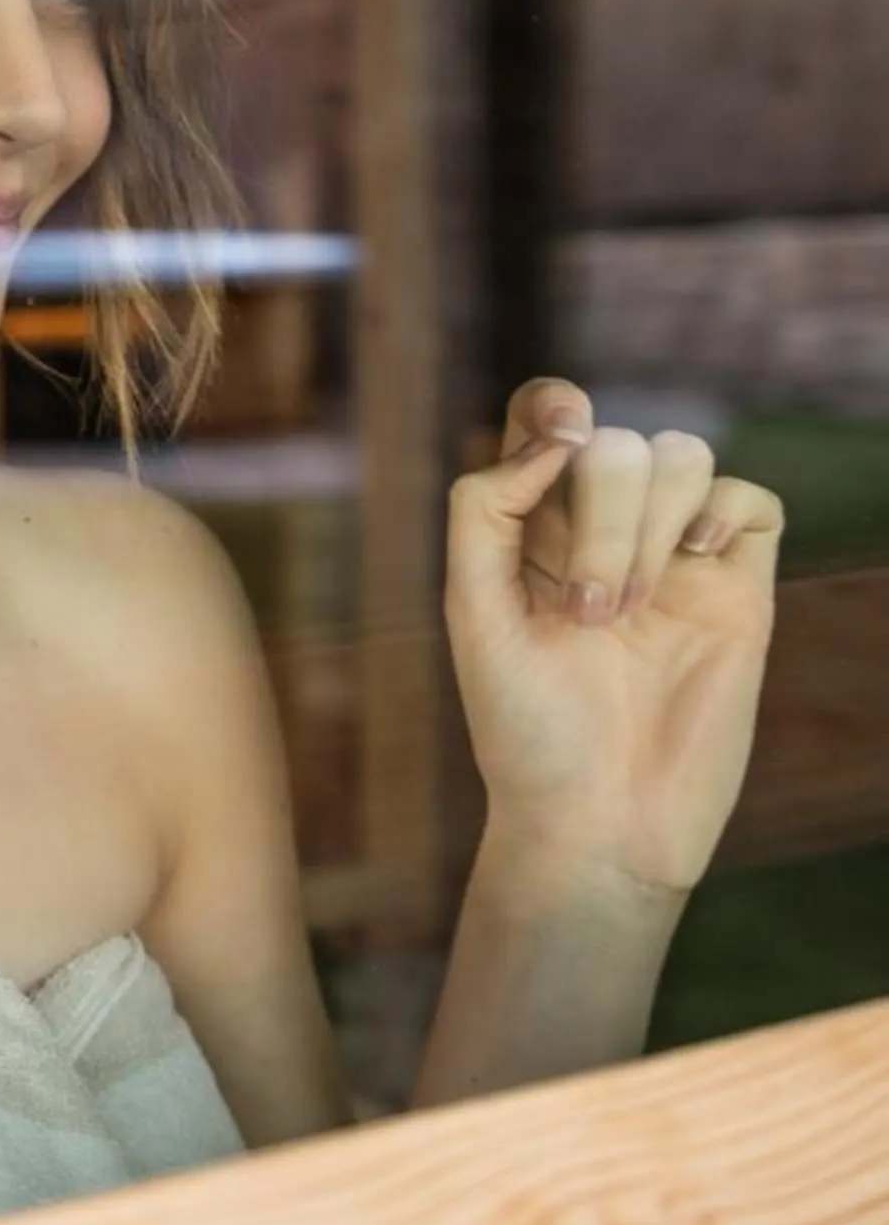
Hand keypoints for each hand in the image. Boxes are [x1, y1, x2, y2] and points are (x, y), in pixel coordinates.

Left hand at [446, 378, 781, 897]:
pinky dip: (723, 510)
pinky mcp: (737, 592)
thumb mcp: (474, 610)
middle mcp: (601, 532)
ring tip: (624, 614)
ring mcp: (673, 559)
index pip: (547, 419)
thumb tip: (557, 438)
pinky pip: (750, 501)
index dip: (554, 404)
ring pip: (681, 458)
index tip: (562, 436)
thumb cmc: (523, 725)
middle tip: (588, 611)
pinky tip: (695, 561)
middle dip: (597, 516)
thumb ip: (487, 509)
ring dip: (647, 526)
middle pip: (615, 444)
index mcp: (530, 528)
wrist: (598, 821)